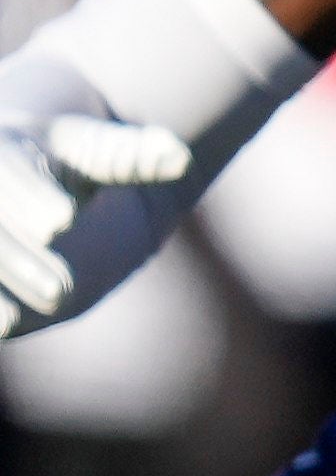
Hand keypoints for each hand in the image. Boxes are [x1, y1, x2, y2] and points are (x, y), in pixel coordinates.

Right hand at [0, 80, 190, 331]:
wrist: (41, 177)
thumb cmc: (75, 162)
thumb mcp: (103, 152)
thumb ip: (133, 157)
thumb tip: (178, 158)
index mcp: (4, 147)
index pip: (9, 171)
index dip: (32, 195)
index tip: (63, 221)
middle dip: (18, 259)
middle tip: (60, 292)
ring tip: (13, 323)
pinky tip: (2, 327)